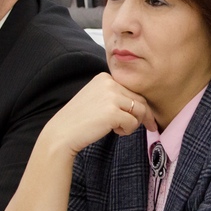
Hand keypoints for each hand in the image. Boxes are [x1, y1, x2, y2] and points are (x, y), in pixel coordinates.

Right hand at [38, 73, 153, 157]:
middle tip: (148, 127)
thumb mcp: (97, 99)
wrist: (62, 133)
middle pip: (140, 99)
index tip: (146, 118)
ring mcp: (111, 96)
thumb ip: (115, 96)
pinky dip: (128, 130)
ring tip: (120, 129)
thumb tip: (142, 106)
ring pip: (140, 110)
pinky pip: (133, 123)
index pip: (132, 90)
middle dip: (144, 115)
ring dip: (134, 123)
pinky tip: (115, 131)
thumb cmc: (79, 120)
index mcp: (105, 77)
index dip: (140, 105)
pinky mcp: (112, 112)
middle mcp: (109, 83)